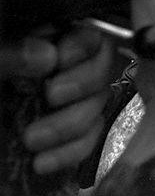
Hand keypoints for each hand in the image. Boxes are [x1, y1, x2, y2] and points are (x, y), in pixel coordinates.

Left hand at [1, 28, 111, 173]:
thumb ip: (2, 53)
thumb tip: (46, 55)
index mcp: (35, 39)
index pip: (85, 32)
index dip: (83, 46)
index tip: (58, 60)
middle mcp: (53, 67)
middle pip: (102, 68)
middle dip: (82, 85)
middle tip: (50, 96)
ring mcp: (59, 103)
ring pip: (97, 106)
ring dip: (72, 126)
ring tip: (32, 140)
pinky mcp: (58, 137)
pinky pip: (87, 140)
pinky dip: (71, 152)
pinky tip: (43, 163)